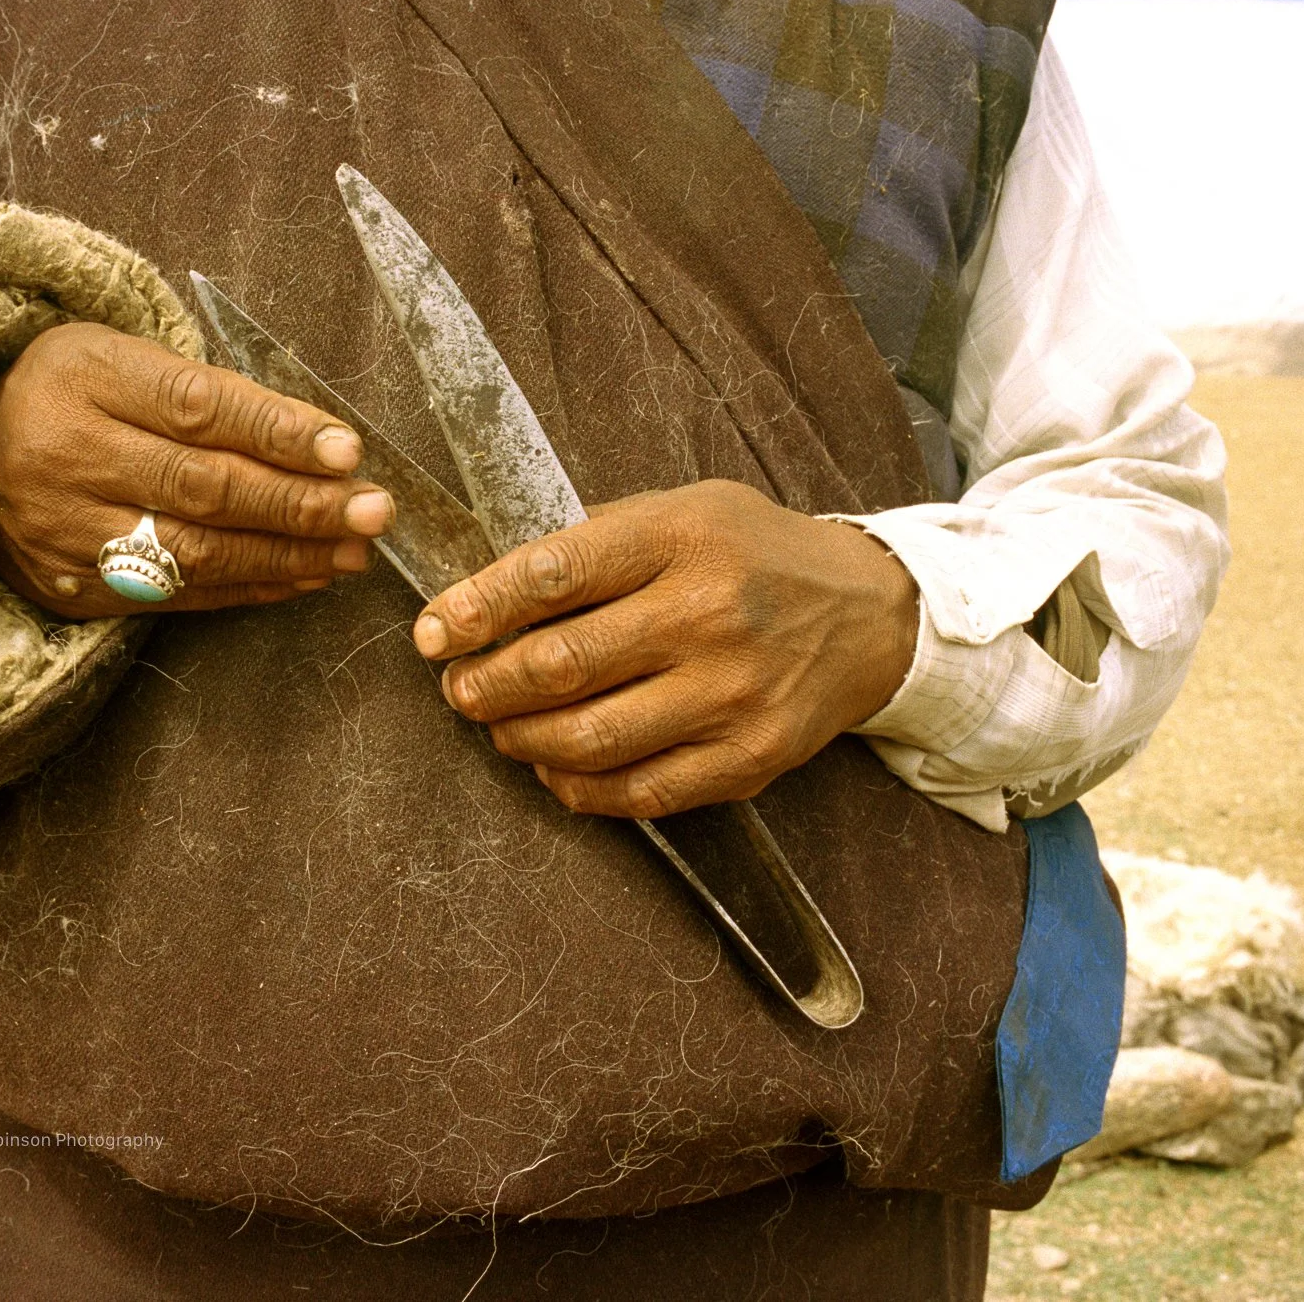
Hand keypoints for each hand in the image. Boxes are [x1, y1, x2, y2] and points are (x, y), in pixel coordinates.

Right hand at [0, 322, 393, 617]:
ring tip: (351, 551)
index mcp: (83, 378)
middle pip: (200, 488)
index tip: (348, 450)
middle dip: (297, 504)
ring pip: (192, 552)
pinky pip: (172, 595)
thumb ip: (206, 391)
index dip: (276, 431)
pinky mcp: (68, 587)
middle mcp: (66, 458)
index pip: (196, 409)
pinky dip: (245, 587)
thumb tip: (315, 437)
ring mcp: (63, 531)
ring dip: (284, 556)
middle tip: (372, 511)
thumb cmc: (63, 390)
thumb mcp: (117, 354)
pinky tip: (300, 578)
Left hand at [410, 480, 918, 817]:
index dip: (477, 608)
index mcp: (680, 538)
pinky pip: (638, 793)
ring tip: (498, 725)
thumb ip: (595, 542)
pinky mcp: (749, 757)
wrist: (869, 614)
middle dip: (484, 683)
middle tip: (458, 687)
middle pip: (560, 665)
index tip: (434, 631)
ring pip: (588, 739)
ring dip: (518, 738)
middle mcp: (708, 615)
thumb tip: (488, 587)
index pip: (553, 574)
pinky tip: (553, 765)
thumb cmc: (755, 556)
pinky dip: (576, 787)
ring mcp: (731, 694)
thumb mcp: (683, 511)